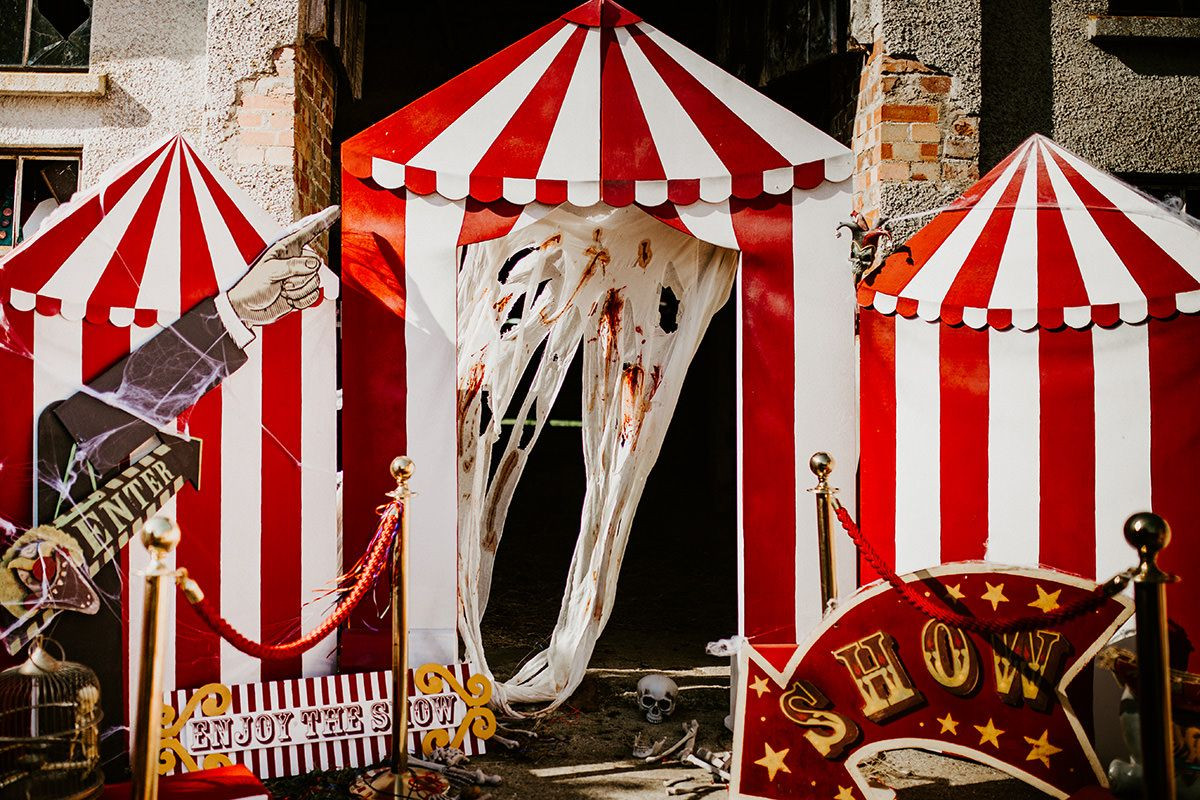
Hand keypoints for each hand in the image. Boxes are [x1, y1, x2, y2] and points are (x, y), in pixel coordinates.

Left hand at [227, 207, 337, 325]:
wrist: (248, 310)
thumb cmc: (251, 287)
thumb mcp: (269, 271)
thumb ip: (293, 265)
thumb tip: (316, 264)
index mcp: (286, 248)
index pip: (308, 231)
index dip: (323, 220)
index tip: (336, 210)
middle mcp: (296, 261)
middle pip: (316, 264)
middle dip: (300, 277)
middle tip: (281, 282)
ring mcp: (300, 277)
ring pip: (315, 282)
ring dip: (298, 291)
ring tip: (282, 291)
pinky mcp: (302, 292)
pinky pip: (314, 295)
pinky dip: (301, 300)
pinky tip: (287, 299)